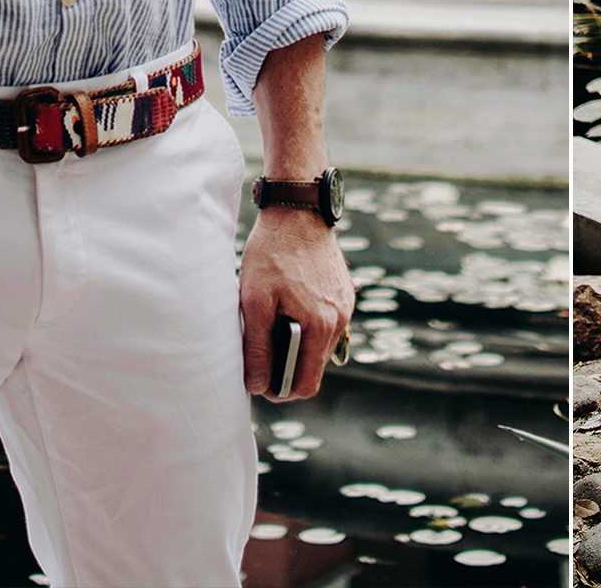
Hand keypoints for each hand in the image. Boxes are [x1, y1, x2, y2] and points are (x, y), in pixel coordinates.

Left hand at [240, 209, 353, 400]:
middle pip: (313, 366)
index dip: (282, 390)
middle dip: (287, 365)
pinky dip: (306, 323)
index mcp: (321, 326)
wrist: (298, 210)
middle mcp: (340, 319)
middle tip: (260, 345)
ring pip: (319, 345)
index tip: (260, 380)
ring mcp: (345, 305)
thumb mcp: (254, 301)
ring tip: (272, 319)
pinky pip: (325, 323)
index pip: (307, 384)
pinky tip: (287, 303)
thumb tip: (258, 386)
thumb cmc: (272, 253)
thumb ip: (257, 347)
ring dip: (296, 343)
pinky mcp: (343, 292)